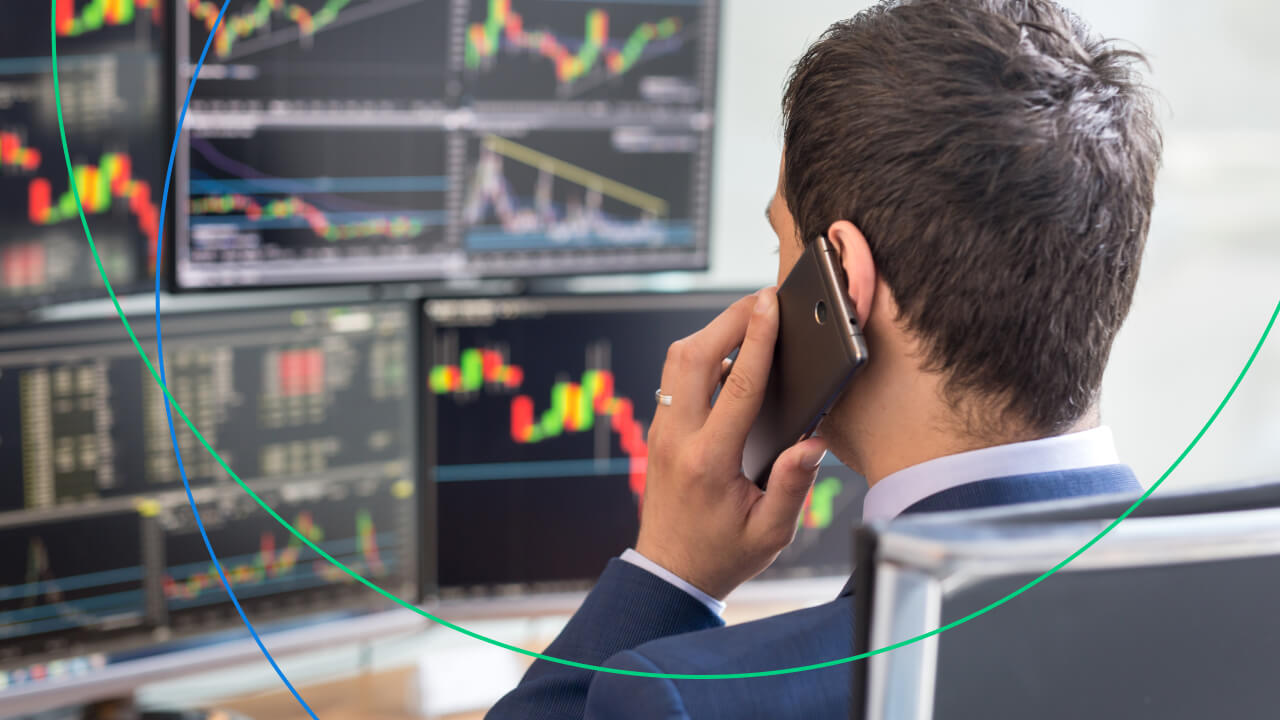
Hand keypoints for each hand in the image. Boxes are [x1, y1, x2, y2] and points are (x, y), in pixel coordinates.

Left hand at [635, 288, 828, 599]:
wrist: (670, 573)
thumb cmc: (724, 554)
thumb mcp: (771, 532)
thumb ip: (793, 486)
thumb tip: (814, 441)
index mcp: (710, 461)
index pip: (738, 385)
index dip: (758, 338)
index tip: (770, 302)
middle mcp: (677, 438)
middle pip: (694, 356)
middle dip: (728, 319)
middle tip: (763, 299)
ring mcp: (661, 432)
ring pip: (677, 361)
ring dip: (711, 333)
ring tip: (750, 319)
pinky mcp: (658, 431)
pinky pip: (675, 378)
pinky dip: (700, 355)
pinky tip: (730, 357)